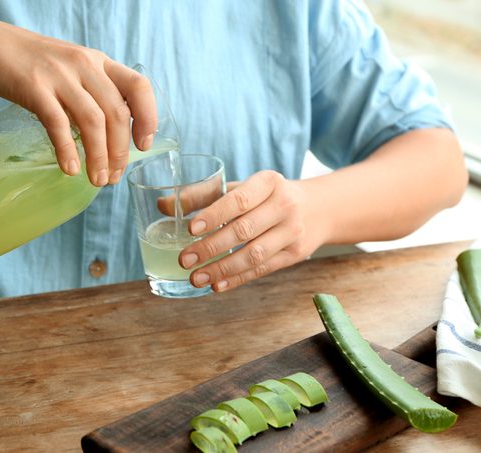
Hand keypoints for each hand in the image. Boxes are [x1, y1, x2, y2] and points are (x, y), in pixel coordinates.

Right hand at [0, 18, 156, 185]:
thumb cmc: (35, 64)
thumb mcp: (74, 69)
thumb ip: (94, 94)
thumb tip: (113, 138)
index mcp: (100, 62)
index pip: (138, 87)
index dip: (148, 117)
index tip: (143, 146)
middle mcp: (85, 66)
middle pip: (116, 113)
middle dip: (120, 151)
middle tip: (113, 177)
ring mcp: (60, 76)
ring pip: (92, 122)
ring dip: (98, 156)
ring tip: (97, 180)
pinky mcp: (34, 88)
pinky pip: (58, 124)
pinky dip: (67, 150)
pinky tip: (70, 169)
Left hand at [178, 171, 321, 291]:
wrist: (318, 209)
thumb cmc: (266, 197)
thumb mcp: (241, 188)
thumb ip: (202, 195)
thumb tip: (163, 206)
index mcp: (268, 182)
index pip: (239, 200)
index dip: (214, 215)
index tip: (190, 229)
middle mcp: (284, 205)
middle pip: (244, 230)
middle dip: (211, 247)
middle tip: (184, 259)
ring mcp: (292, 232)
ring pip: (254, 254)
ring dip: (222, 269)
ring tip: (195, 278)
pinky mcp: (294, 254)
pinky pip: (263, 269)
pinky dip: (237, 278)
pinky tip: (217, 285)